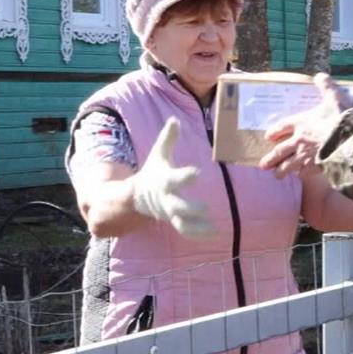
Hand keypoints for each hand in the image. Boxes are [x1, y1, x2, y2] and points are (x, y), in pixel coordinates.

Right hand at [130, 117, 214, 237]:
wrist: (136, 195)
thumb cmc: (153, 171)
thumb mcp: (158, 153)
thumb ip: (168, 139)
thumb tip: (174, 119)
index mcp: (164, 181)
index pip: (173, 179)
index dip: (184, 177)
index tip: (197, 173)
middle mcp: (166, 199)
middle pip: (177, 207)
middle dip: (190, 210)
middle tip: (206, 209)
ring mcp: (169, 212)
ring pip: (182, 224)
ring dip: (198, 228)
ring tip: (215, 229)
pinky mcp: (174, 221)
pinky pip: (186, 231)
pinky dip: (199, 234)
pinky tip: (216, 234)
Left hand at [258, 73, 349, 178]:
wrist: (349, 139)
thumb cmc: (340, 118)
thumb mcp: (333, 98)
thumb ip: (326, 86)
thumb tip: (320, 75)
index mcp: (301, 122)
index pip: (281, 127)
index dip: (274, 132)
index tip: (268, 137)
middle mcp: (299, 140)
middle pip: (280, 151)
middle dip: (271, 159)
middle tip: (263, 165)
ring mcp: (305, 155)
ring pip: (288, 165)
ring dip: (282, 171)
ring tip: (277, 175)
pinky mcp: (315, 167)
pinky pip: (304, 173)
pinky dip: (300, 175)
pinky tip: (300, 176)